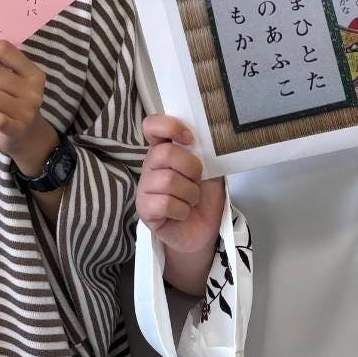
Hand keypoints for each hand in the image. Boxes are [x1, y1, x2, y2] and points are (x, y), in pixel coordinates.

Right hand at [137, 114, 224, 255]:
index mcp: (165, 150)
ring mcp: (145, 188)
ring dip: (190, 193)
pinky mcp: (145, 210)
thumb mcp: (212, 170)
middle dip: (191, 168)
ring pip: (167, 180)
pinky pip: (164, 203)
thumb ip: (207, 153)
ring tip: (191, 200)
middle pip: (164, 153)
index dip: (169, 126)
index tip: (189, 139)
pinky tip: (182, 213)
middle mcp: (151, 166)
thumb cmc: (205, 197)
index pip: (152, 126)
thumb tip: (208, 139)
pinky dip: (182, 210)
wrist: (204, 230)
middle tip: (197, 181)